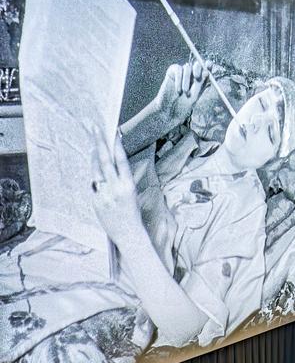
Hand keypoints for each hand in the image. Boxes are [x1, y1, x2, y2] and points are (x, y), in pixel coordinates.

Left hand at [91, 128, 141, 245]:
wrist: (128, 235)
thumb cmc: (133, 213)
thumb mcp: (133, 193)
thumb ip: (122, 178)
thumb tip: (111, 162)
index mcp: (128, 185)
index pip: (121, 160)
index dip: (116, 145)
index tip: (112, 131)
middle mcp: (116, 189)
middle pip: (105, 160)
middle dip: (99, 142)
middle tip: (94, 128)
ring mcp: (104, 195)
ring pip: (95, 170)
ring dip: (94, 158)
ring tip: (94, 148)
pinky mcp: (96, 202)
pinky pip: (93, 185)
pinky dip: (95, 179)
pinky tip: (98, 179)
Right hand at [155, 60, 211, 116]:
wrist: (169, 111)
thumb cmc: (184, 106)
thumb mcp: (196, 97)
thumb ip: (201, 85)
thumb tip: (207, 72)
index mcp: (201, 81)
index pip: (207, 69)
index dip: (209, 65)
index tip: (209, 67)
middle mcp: (192, 75)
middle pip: (198, 64)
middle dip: (198, 68)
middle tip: (196, 76)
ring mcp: (182, 72)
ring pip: (187, 67)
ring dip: (187, 80)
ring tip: (185, 93)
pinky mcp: (173, 72)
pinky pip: (178, 70)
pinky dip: (179, 80)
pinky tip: (178, 90)